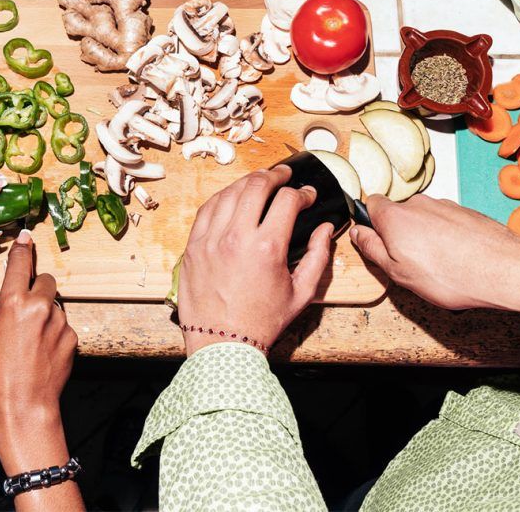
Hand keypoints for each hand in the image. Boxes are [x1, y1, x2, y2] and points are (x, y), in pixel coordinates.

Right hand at [0, 230, 76, 474]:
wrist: (23, 404)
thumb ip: (10, 311)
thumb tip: (22, 302)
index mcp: (12, 303)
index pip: (19, 266)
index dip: (22, 250)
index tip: (26, 236)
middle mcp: (39, 306)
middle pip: (45, 281)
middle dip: (39, 290)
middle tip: (29, 310)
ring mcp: (59, 321)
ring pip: (56, 305)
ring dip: (48, 316)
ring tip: (34, 343)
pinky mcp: (73, 336)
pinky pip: (64, 327)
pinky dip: (56, 335)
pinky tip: (45, 354)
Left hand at [178, 165, 333, 355]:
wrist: (223, 343)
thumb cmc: (262, 322)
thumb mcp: (301, 293)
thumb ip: (319, 257)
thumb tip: (325, 229)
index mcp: (267, 248)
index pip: (287, 200)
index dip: (303, 193)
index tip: (308, 196)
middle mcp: (236, 237)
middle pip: (256, 186)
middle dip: (275, 175)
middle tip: (284, 175)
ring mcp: (210, 240)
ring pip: (230, 193)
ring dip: (248, 182)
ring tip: (261, 181)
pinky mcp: (193, 246)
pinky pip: (207, 209)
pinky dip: (223, 197)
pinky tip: (233, 197)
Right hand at [350, 195, 519, 312]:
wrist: (502, 269)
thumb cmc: (450, 275)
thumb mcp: (398, 272)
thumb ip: (373, 249)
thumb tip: (358, 233)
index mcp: (395, 217)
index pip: (371, 204)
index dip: (372, 224)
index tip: (377, 242)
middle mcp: (419, 204)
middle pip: (399, 214)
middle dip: (401, 234)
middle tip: (410, 263)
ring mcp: (445, 205)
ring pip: (424, 219)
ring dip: (425, 237)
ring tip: (438, 265)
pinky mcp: (466, 212)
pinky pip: (446, 223)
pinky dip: (447, 238)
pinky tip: (457, 259)